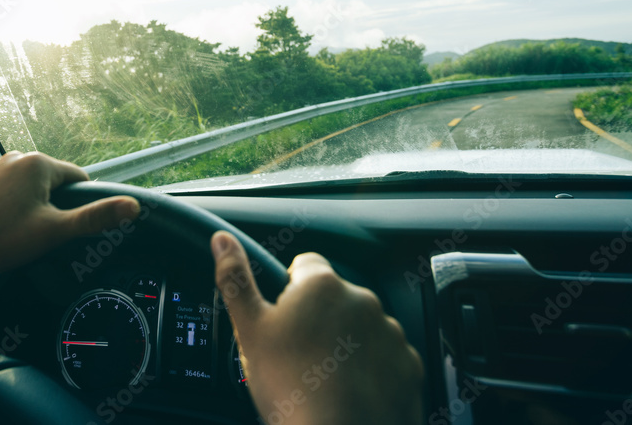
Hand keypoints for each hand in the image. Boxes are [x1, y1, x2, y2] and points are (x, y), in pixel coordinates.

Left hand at [0, 151, 139, 280]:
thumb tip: (133, 207)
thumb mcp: (53, 232)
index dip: (79, 205)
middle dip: (52, 206)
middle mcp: (15, 156)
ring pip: (26, 185)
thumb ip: (94, 218)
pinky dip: (7, 204)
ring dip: (29, 205)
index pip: (78, 179)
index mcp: (38, 164)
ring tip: (18, 233)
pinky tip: (0, 226)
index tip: (69, 226)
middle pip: (51, 182)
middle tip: (40, 235)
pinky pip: (3, 188)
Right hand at [212, 231, 422, 424]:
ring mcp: (390, 333)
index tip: (284, 320)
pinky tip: (351, 391)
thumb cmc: (292, 388)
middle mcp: (363, 300)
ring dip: (348, 343)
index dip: (289, 291)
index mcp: (322, 285)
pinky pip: (387, 358)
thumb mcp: (250, 330)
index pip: (304, 265)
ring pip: (362, 327)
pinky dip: (373, 370)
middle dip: (320, 319)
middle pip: (335, 298)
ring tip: (326, 378)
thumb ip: (235, 279)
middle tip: (299, 355)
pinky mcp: (409, 365)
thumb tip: (222, 240)